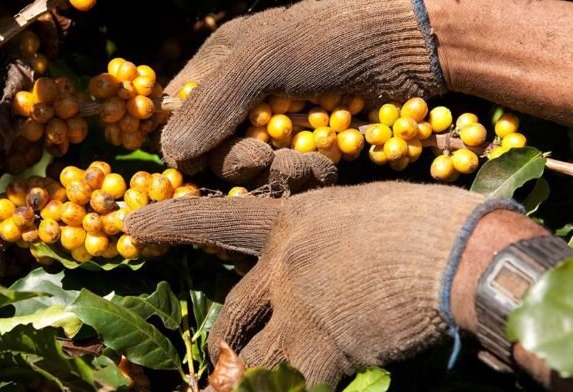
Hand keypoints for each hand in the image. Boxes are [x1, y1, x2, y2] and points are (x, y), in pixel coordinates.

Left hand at [125, 182, 522, 386]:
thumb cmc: (426, 224)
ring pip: (248, 363)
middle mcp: (281, 268)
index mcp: (290, 225)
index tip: (130, 226)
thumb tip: (336, 265)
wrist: (458, 253)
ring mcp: (294, 311)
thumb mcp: (367, 214)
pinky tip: (303, 388)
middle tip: (215, 360)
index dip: (171, 223)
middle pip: (230, 317)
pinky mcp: (318, 351)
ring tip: (223, 385)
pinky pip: (286, 389)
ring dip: (241, 382)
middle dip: (221, 348)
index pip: (216, 221)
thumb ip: (335, 241)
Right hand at [160, 0, 444, 189]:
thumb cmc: (334, 39)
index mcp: (220, 66)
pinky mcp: (309, 147)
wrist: (414, 47)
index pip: (179, 117)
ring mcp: (278, 126)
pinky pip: (289, 178)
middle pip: (213, 154)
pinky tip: (326, 164)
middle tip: (264, 157)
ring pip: (253, 174)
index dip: (187, 147)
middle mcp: (243, 99)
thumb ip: (214, 104)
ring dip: (277, 173)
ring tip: (307, 160)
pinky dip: (304, 177)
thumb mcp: (265, 60)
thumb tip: (170, 155)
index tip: (204, 163)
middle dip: (239, 163)